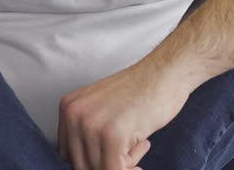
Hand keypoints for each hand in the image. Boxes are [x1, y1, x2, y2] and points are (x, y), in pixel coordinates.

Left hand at [57, 60, 194, 169]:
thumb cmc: (140, 91)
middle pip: (82, 165)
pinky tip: (143, 145)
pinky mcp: (112, 136)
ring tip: (138, 142)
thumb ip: (87, 133)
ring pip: (99, 169)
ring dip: (123, 163)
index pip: (68, 154)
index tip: (111, 152)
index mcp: (68, 108)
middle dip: (107, 163)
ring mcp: (91, 125)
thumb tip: (86, 166)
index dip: (93, 159)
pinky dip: (132, 167)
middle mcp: (74, 115)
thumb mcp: (101, 108)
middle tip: (130, 149)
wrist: (165, 72)